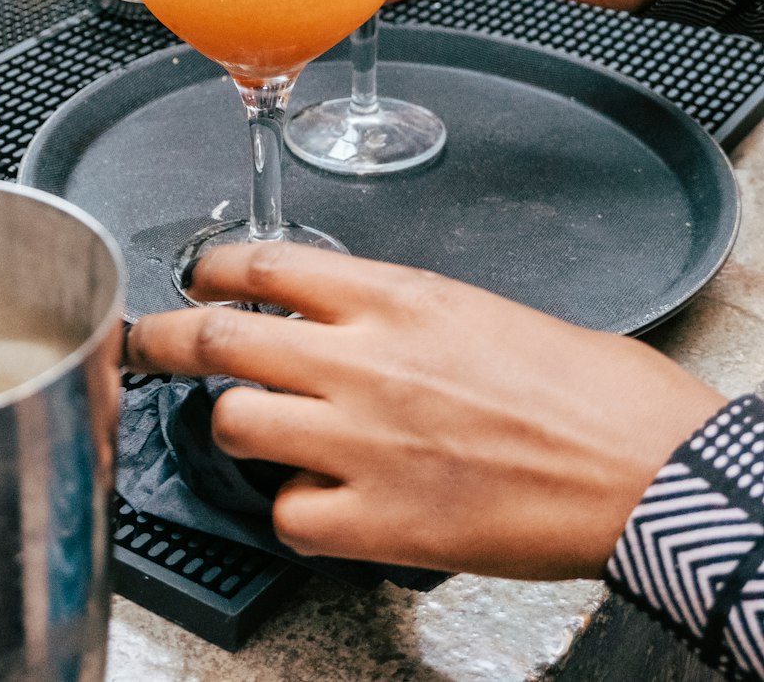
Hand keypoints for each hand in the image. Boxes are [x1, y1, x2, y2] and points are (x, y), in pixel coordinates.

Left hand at [126, 244, 722, 579]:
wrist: (642, 467)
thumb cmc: (590, 388)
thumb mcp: (484, 308)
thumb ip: (405, 313)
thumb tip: (365, 323)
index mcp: (396, 297)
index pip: (265, 264)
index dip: (211, 269)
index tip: (197, 276)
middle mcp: (361, 360)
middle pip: (217, 338)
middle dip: (163, 339)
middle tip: (143, 343)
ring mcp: (359, 442)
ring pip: (232, 425)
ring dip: (234, 427)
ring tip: (256, 431)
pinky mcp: (375, 521)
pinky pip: (286, 516)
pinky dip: (292, 512)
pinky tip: (319, 505)